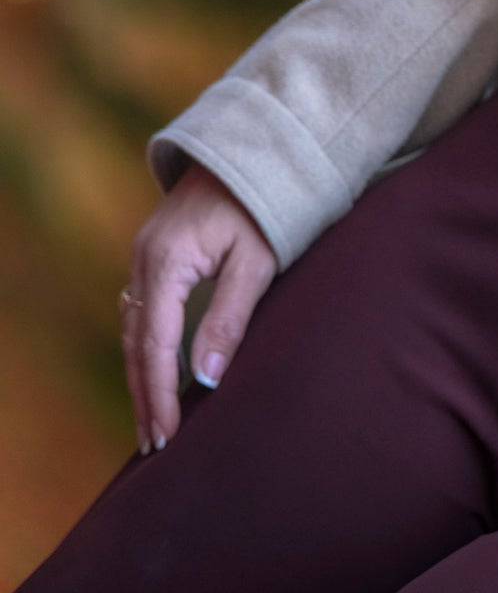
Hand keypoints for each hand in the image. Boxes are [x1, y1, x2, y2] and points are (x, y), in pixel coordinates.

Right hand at [121, 158, 276, 453]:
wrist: (257, 148)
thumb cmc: (266, 203)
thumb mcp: (256, 262)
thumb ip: (230, 319)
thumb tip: (208, 380)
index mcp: (166, 263)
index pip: (157, 344)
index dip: (160, 393)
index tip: (168, 435)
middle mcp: (144, 260)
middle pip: (137, 342)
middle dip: (144, 394)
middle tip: (155, 443)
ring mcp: (145, 256)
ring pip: (136, 329)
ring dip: (143, 374)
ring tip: (154, 421)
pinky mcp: (157, 254)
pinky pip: (143, 311)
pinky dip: (148, 347)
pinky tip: (158, 372)